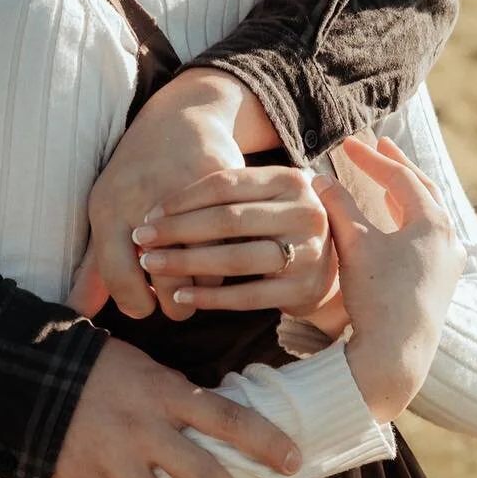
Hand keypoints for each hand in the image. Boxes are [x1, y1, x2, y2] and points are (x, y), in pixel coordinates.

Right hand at [52, 338, 301, 477]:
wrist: (26, 371)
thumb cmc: (95, 367)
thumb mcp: (143, 367)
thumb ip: (176, 394)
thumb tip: (215, 423)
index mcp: (165, 392)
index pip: (229, 419)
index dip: (266, 442)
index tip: (293, 460)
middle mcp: (144, 427)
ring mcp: (112, 457)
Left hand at [71, 70, 275, 320]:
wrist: (178, 121)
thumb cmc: (135, 178)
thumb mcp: (106, 212)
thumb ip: (94, 267)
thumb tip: (78, 312)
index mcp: (107, 209)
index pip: (121, 280)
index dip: (136, 305)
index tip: (146, 306)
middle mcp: (142, 199)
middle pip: (168, 281)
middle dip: (175, 303)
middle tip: (177, 298)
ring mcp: (184, 189)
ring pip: (207, 267)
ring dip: (205, 282)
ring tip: (199, 274)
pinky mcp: (219, 181)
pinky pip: (231, 241)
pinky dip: (227, 256)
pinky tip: (219, 252)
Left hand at [130, 164, 336, 320]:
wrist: (334, 261)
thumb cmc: (279, 222)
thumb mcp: (265, 196)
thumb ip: (228, 195)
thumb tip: (158, 206)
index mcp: (290, 181)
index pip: (226, 184)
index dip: (182, 199)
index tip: (149, 212)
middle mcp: (305, 213)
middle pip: (227, 221)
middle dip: (177, 231)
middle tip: (141, 237)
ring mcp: (308, 253)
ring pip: (235, 259)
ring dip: (186, 263)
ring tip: (150, 264)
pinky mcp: (303, 289)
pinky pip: (247, 296)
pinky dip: (210, 296)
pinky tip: (181, 294)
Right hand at [317, 136, 463, 421]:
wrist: (397, 354)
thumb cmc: (378, 296)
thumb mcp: (355, 244)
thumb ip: (339, 207)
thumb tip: (319, 179)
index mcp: (433, 223)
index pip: (400, 178)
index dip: (371, 159)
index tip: (347, 144)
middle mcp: (449, 239)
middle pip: (424, 190)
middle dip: (399, 167)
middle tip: (381, 145)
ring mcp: (448, 263)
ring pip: (428, 216)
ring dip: (406, 195)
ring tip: (388, 183)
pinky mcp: (440, 285)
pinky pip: (427, 239)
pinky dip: (408, 222)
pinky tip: (394, 227)